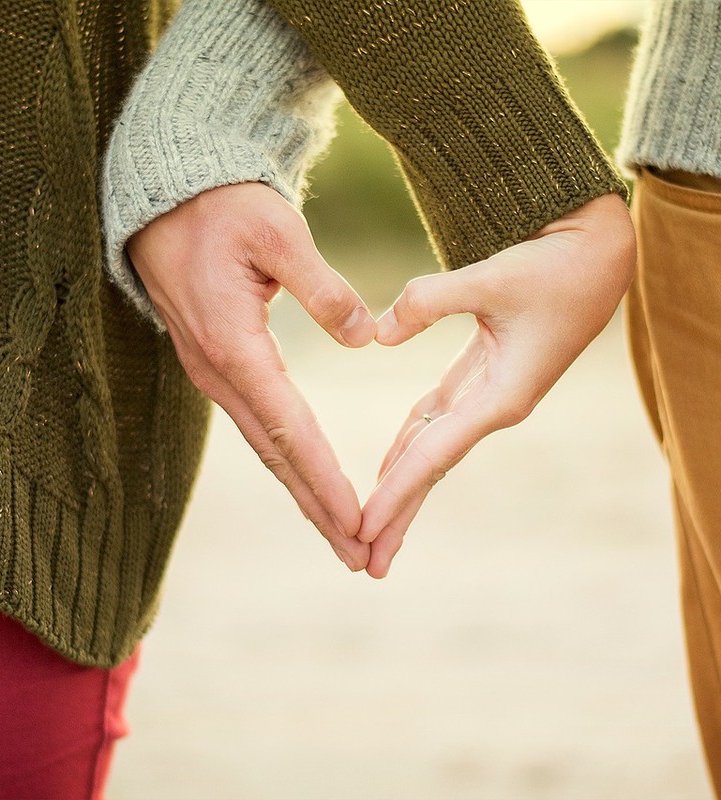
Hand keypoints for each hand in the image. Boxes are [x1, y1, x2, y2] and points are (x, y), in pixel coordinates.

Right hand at [127, 182, 375, 570]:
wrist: (166, 200)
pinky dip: (287, 461)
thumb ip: (323, 287)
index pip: (289, 428)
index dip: (325, 478)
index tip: (358, 521)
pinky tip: (307, 480)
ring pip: (266, 447)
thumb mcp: (277, 233)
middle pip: (276, 455)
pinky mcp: (218, 366)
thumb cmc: (222, 209)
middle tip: (358, 556)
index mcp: (235, 345)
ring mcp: (214, 373)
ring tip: (341, 534)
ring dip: (303, 493)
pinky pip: (258, 425)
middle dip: (318, 508)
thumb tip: (364, 338)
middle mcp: (219, 372)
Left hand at [359, 193, 635, 577]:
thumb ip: (429, 301)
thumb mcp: (492, 278)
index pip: (434, 456)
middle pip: (432, 469)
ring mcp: (488, 395)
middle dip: (398, 514)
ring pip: (432, 449)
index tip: (362, 529)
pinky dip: (410, 443)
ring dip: (401, 486)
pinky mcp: (482, 376)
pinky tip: (390, 463)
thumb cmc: (555, 267)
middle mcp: (494, 407)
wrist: (596, 255)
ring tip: (372, 526)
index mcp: (502, 398)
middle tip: (365, 562)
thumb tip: (376, 335)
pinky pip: (437, 419)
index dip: (395, 493)